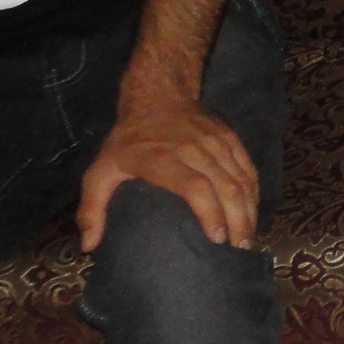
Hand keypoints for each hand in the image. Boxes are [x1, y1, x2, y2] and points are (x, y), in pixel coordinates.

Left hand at [78, 98, 258, 249]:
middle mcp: (195, 150)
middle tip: (239, 246)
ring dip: (249, 208)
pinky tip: (253, 209)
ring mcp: (216, 141)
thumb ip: (92, 209)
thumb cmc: (128, 141)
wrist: (157, 97)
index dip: (209, 213)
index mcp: (163, 159)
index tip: (216, 237)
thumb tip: (89, 245)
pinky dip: (253, 190)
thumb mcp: (99, 172)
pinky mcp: (230, 137)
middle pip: (226, 186)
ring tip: (248, 234)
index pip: (195, 187)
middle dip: (237, 219)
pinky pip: (248, 167)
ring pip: (241, 178)